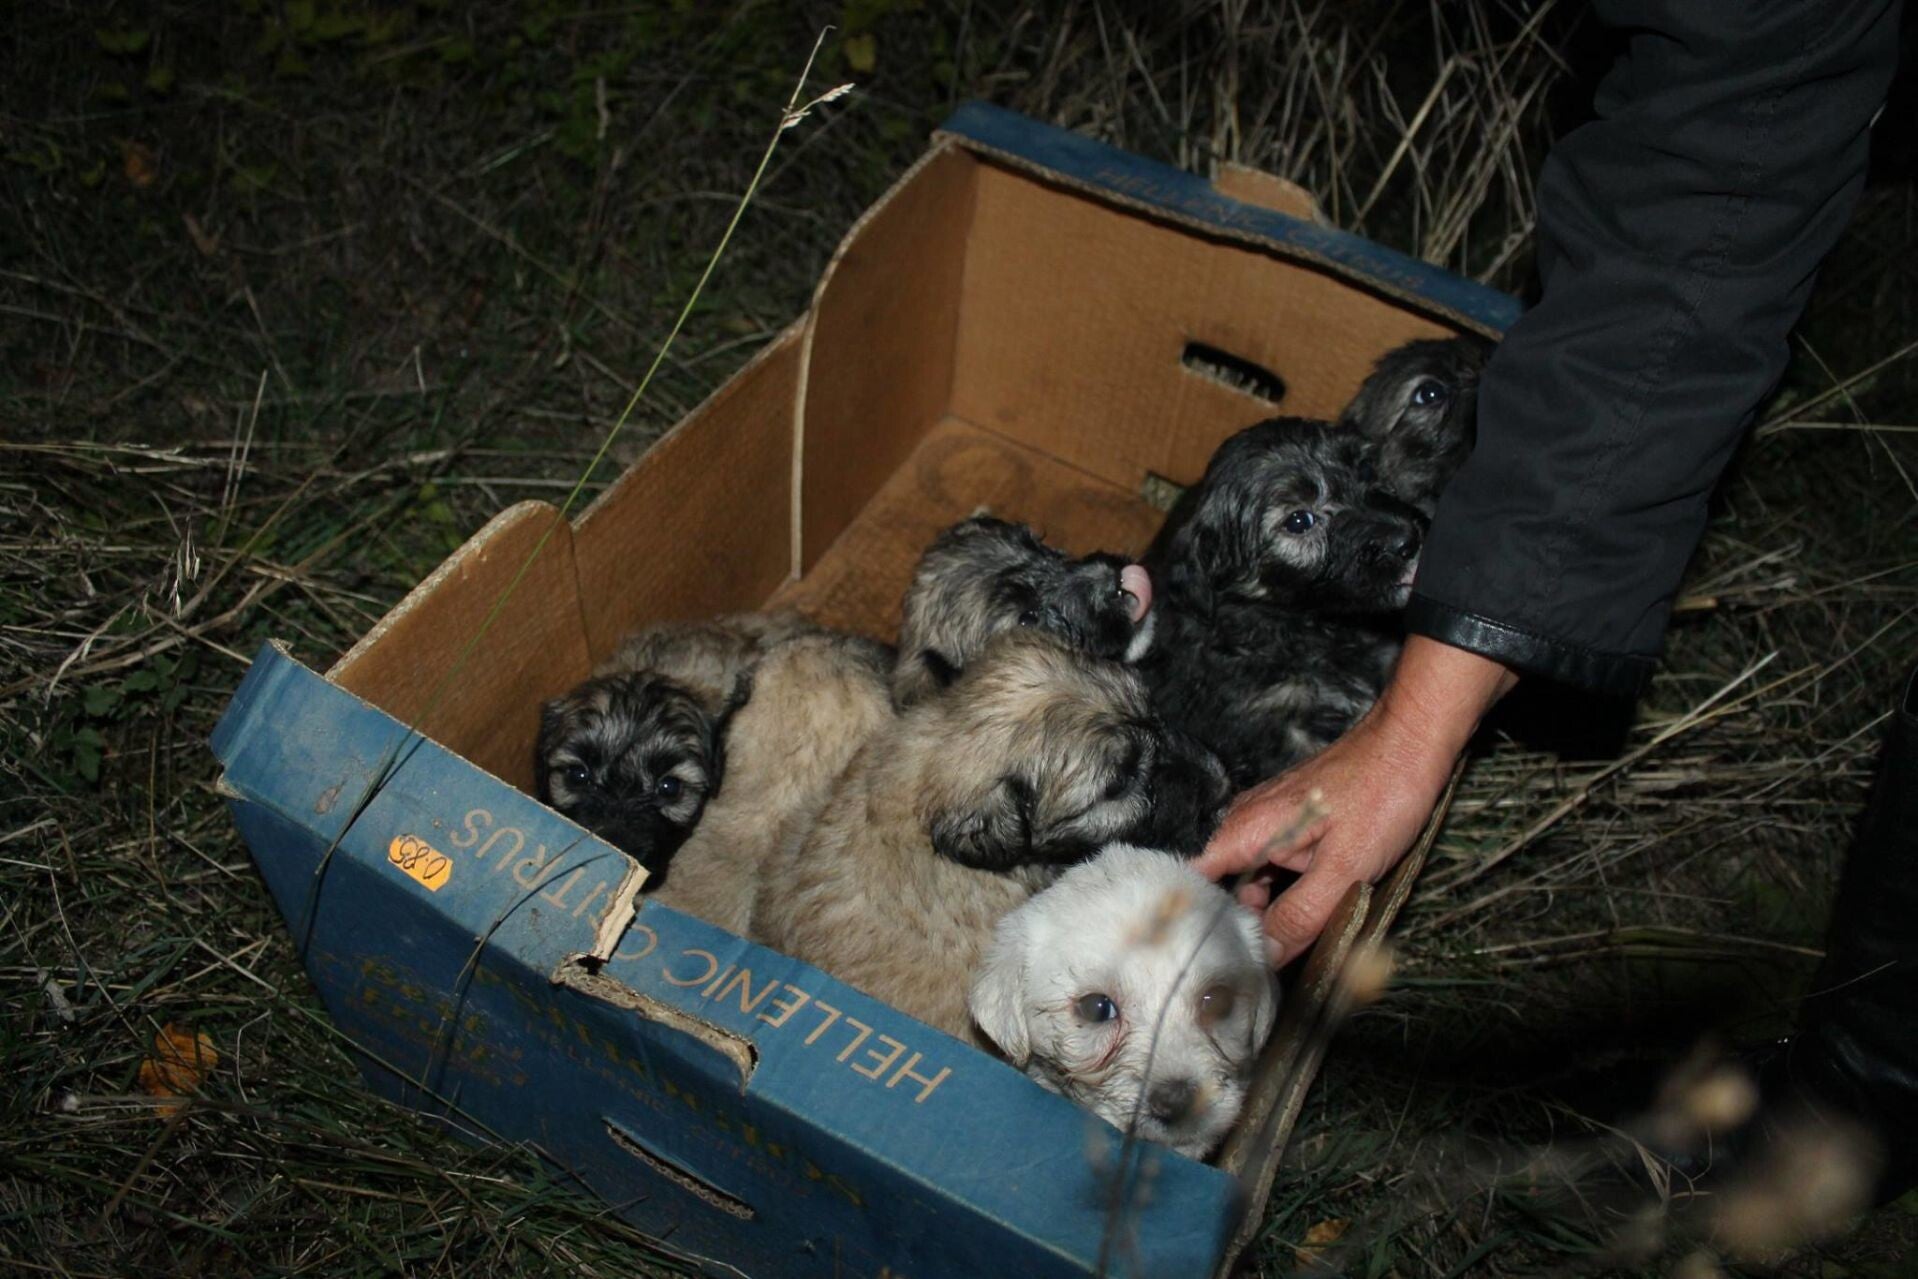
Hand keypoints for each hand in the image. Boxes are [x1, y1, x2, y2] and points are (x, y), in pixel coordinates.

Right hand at [1195, 636, 1515, 965]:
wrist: (1413, 740)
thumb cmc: (1383, 793)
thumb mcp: (1345, 866)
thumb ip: (1302, 914)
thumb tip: (1267, 955)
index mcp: (1245, 831)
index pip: (1194, 885)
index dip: (1203, 924)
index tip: (1223, 961)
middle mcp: (1247, 823)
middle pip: (1226, 889)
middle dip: (1249, 924)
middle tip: (1282, 960)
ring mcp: (1270, 821)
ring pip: (1255, 879)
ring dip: (1276, 908)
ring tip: (1310, 933)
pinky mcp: (1293, 822)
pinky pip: (1278, 865)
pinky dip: (1292, 888)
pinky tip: (1322, 901)